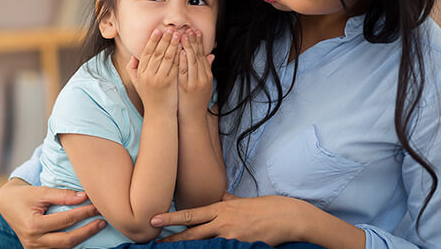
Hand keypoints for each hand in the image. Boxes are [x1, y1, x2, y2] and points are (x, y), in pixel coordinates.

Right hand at [0, 178, 106, 247]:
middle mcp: (33, 241)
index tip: (97, 206)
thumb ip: (63, 195)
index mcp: (33, 225)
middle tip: (102, 221)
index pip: (65, 220)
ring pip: (64, 248)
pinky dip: (71, 244)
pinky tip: (83, 235)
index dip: (83, 213)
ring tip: (96, 227)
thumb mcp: (42, 192)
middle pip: (67, 240)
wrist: (7, 205)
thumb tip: (85, 196)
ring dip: (82, 239)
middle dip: (87, 231)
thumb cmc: (25, 196)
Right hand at [126, 28, 180, 113]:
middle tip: (170, 29)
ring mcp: (160, 79)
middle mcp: (149, 75)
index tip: (158, 30)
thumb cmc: (150, 97)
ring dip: (173, 44)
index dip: (152, 41)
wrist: (159, 114)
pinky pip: (175, 66)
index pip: (146, 52)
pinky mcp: (170, 82)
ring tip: (178, 35)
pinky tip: (183, 48)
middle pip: (157, 52)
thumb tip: (134, 56)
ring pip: (167, 57)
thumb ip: (133, 69)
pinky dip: (179, 56)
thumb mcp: (137, 83)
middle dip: (164, 39)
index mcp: (141, 73)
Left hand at [149, 193, 308, 245]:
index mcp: (220, 208)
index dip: (171, 218)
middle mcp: (222, 222)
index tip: (155, 219)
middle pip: (191, 232)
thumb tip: (219, 197)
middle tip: (154, 242)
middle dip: (171, 238)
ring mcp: (231, 236)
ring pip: (203, 244)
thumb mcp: (240, 201)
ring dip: (189, 248)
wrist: (286, 216)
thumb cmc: (264, 207)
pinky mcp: (241, 246)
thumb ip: (227, 201)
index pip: (190, 214)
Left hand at [178, 29, 214, 119]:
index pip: (203, 55)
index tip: (195, 31)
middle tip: (189, 29)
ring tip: (183, 35)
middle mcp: (203, 78)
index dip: (199, 43)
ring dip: (188, 48)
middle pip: (198, 56)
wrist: (192, 117)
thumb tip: (211, 55)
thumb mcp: (205, 84)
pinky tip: (180, 51)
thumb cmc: (195, 100)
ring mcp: (195, 82)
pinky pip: (184, 71)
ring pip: (192, 61)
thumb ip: (206, 69)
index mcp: (207, 76)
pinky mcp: (187, 87)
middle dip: (193, 42)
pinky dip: (183, 60)